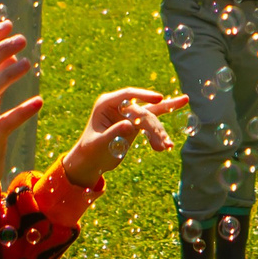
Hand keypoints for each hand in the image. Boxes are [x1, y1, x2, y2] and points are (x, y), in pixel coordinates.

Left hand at [64, 88, 188, 183]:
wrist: (90, 163)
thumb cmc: (90, 152)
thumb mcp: (99, 144)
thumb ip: (113, 133)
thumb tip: (129, 125)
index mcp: (106, 104)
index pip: (128, 96)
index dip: (144, 96)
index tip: (160, 99)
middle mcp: (118, 106)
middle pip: (143, 110)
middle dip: (155, 126)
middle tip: (164, 142)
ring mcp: (128, 114)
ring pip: (150, 118)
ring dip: (159, 133)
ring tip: (167, 146)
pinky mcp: (135, 124)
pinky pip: (151, 126)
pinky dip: (159, 136)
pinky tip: (167, 145)